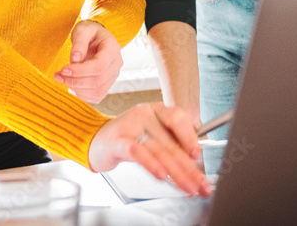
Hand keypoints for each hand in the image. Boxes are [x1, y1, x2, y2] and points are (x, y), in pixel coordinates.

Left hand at [54, 20, 122, 102]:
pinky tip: (70, 83)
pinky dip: (81, 94)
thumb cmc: (89, 33)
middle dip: (75, 81)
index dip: (80, 71)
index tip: (64, 69)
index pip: (99, 66)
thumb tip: (75, 60)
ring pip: (97, 92)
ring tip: (61, 78)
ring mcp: (113, 76)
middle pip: (97, 81)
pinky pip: (95, 96)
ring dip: (76, 88)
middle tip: (58, 75)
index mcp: (112, 49)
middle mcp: (116, 64)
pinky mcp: (106, 85)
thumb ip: (79, 43)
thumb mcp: (82, 30)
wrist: (96, 38)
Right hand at [88, 103, 211, 197]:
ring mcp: (130, 126)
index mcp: (156, 110)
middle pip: (171, 142)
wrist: (96, 141)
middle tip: (200, 184)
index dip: (190, 137)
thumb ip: (172, 142)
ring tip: (187, 186)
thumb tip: (195, 160)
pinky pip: (138, 152)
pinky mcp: (117, 141)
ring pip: (159, 150)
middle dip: (189, 167)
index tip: (197, 156)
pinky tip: (162, 175)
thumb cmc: (127, 138)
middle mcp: (144, 114)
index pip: (178, 118)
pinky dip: (152, 164)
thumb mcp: (152, 134)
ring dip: (177, 172)